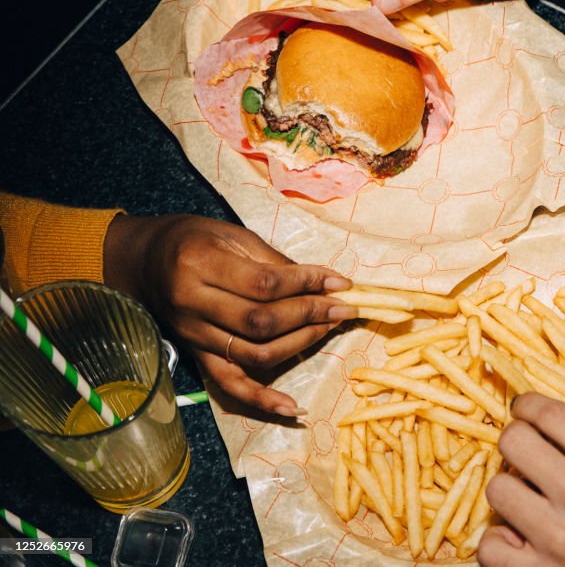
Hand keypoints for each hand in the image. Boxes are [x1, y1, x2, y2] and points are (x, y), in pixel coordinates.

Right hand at [104, 214, 353, 415]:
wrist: (145, 262)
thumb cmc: (194, 240)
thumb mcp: (231, 234)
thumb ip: (274, 260)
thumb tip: (323, 281)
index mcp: (199, 264)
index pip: (264, 284)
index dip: (307, 284)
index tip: (340, 282)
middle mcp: (192, 303)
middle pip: (261, 321)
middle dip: (310, 314)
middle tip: (342, 307)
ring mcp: (193, 335)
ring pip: (254, 352)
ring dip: (300, 344)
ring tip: (329, 328)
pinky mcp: (196, 356)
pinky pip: (230, 385)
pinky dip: (262, 399)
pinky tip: (292, 407)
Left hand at [478, 393, 564, 566]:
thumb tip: (543, 423)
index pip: (546, 412)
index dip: (527, 405)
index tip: (523, 409)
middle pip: (512, 441)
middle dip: (517, 442)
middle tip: (526, 452)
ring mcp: (556, 536)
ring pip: (497, 489)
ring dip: (510, 491)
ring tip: (528, 500)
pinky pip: (490, 545)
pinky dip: (500, 541)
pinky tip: (520, 538)